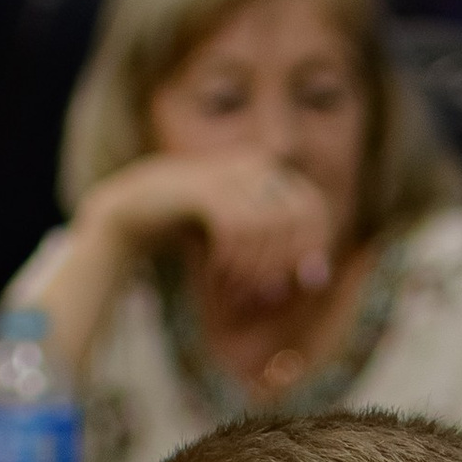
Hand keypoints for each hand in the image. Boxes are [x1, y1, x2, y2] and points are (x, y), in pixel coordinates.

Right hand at [85, 150, 336, 307]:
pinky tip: (219, 276)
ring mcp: (229, 173)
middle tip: (267, 296)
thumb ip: (280, 256)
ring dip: (255, 269)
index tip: (307, 283)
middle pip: (293, 219)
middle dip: (283, 263)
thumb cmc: (199, 229)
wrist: (143, 208)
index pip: (313, 208)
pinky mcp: (205, 189)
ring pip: (266, 228)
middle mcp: (255, 165)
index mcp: (270, 173)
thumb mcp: (245, 243)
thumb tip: (318, 279)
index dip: (314, 245)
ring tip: (238, 291)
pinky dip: (232, 261)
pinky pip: (236, 231)